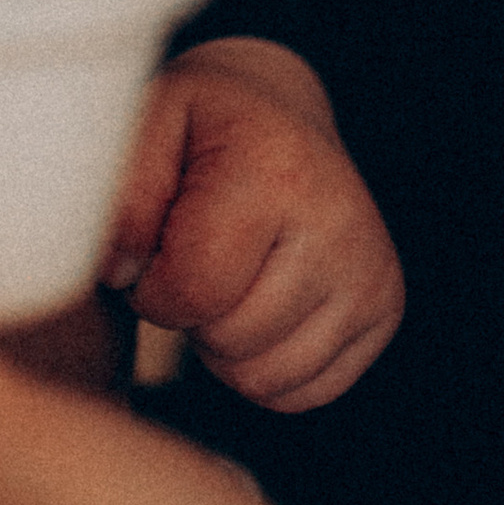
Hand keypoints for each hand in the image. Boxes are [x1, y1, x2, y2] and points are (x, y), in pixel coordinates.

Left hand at [101, 38, 403, 409]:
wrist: (280, 112)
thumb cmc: (201, 126)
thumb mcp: (147, 125)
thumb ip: (122, 197)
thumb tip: (118, 272)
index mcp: (277, 173)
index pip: (194, 290)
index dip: (149, 289)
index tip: (148, 253)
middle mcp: (340, 226)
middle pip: (230, 342)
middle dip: (187, 315)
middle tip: (187, 260)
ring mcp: (372, 274)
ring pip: (264, 380)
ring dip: (222, 345)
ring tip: (220, 280)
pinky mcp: (385, 311)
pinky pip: (301, 393)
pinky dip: (261, 365)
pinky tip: (252, 304)